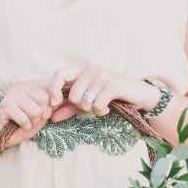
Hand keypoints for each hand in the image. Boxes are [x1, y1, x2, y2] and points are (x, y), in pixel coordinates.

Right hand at [0, 80, 53, 150]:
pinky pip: (25, 119)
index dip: (51, 106)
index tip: (44, 112)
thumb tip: (61, 99)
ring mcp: (11, 95)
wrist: (2, 135)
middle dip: (42, 114)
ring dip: (33, 122)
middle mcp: (21, 86)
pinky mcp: (5, 107)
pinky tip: (19, 125)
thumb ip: (53, 103)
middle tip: (33, 118)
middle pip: (44, 99)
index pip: (51, 89)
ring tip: (25, 121)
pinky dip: (25, 127)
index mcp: (31, 84)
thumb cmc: (25, 123)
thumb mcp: (43, 112)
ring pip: (36, 111)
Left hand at [47, 61, 161, 121]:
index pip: (58, 75)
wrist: (137, 93)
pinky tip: (107, 108)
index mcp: (80, 69)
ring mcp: (102, 75)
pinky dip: (101, 111)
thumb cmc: (107, 96)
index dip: (53, 89)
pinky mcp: (113, 85)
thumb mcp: (85, 101)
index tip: (55, 104)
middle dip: (80, 106)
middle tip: (91, 105)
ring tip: (101, 106)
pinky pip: (97, 104)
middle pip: (73, 95)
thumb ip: (67, 108)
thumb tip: (51, 118)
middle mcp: (90, 69)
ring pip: (85, 101)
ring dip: (92, 109)